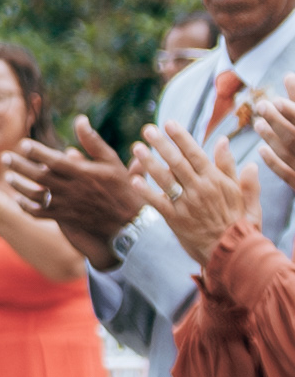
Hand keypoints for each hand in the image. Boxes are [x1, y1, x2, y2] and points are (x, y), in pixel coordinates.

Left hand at [3, 118, 136, 252]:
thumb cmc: (120, 187)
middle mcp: (71, 189)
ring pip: (36, 196)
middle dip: (20, 166)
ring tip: (7, 176)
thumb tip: (79, 119)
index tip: (23, 144)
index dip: (37, 153)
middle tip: (4, 157)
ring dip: (19, 186)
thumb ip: (92, 141)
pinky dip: (27, 207)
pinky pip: (41, 213)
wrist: (128, 222)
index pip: (54, 161)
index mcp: (82, 173)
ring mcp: (66, 205)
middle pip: (40, 177)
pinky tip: (18, 199)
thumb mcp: (110, 160)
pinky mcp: (64, 217)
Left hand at [130, 123, 259, 265]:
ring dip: (149, 163)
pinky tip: (134, 179)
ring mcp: (186, 205)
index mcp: (215, 181)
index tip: (169, 123)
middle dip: (161, 144)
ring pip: (165, 179)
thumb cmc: (240, 223)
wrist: (232, 254)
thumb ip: (232, 168)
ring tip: (137, 147)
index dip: (181, 137)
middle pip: (177, 162)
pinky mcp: (175, 220)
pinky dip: (145, 191)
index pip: (195, 153)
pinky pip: (157, 202)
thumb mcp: (243, 194)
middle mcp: (199, 189)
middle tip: (148, 129)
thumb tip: (224, 141)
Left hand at [256, 72, 294, 190]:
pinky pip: (288, 175)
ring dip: (270, 137)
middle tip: (261, 105)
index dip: (292, 111)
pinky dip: (273, 162)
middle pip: (294, 136)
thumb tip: (288, 77)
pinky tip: (261, 150)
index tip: (277, 100)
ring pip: (288, 153)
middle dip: (276, 120)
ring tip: (257, 124)